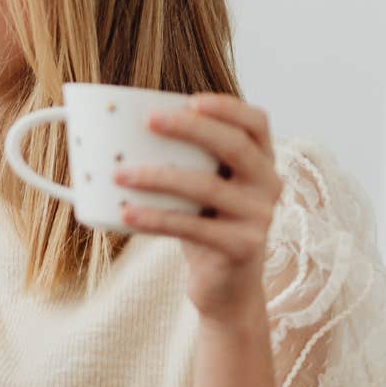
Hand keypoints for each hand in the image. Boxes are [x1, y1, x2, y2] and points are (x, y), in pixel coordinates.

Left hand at [111, 94, 281, 325]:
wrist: (226, 287)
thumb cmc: (205, 225)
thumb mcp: (201, 187)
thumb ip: (183, 159)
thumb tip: (117, 130)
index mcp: (261, 162)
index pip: (257, 123)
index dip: (228, 107)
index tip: (191, 100)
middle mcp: (268, 185)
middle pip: (234, 146)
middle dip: (190, 129)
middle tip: (149, 122)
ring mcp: (259, 217)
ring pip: (207, 187)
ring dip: (158, 176)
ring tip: (119, 175)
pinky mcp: (241, 247)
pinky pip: (192, 227)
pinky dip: (155, 217)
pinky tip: (126, 213)